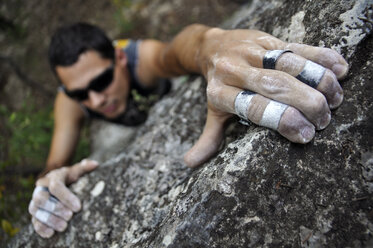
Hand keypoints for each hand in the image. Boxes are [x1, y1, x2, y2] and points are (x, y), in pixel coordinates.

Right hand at [29, 159, 98, 237]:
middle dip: (55, 208)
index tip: (78, 207)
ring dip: (49, 219)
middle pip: (41, 198)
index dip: (66, 197)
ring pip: (35, 210)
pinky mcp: (35, 213)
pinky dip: (41, 228)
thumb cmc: (71, 177)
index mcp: (53, 177)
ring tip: (63, 226)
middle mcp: (41, 188)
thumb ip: (85, 168)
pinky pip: (33, 221)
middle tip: (70, 216)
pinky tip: (51, 233)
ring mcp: (36, 201)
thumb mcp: (78, 171)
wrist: (60, 182)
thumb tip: (95, 164)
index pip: (55, 186)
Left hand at [184, 28, 347, 166]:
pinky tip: (339, 70)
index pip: (255, 108)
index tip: (306, 135)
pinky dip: (320, 57)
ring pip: (289, 64)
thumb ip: (208, 138)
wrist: (211, 47)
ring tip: (335, 99)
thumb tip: (189, 164)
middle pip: (275, 86)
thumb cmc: (217, 86)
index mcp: (220, 93)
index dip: (283, 122)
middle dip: (306, 104)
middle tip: (324, 120)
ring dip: (318, 81)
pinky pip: (297, 47)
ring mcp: (251, 51)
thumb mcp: (212, 111)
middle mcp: (234, 70)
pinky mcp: (266, 39)